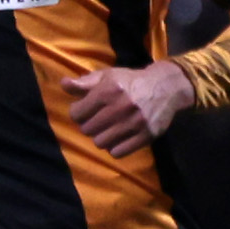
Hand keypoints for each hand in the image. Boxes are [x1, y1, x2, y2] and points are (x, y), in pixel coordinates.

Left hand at [62, 60, 195, 154]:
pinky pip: (118, 152)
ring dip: (101, 137)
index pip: (77, 113)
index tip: (84, 111)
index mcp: (109, 90)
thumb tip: (63, 85)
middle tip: (97, 121)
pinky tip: (118, 138)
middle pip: (87, 129)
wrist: (166, 87)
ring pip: (101, 143)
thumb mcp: (108, 76)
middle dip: (88, 125)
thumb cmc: (132, 81)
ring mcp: (134, 123)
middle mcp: (121, 107)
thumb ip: (84, 82)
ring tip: (107, 130)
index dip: (77, 113)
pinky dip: (114, 147)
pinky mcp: (145, 135)